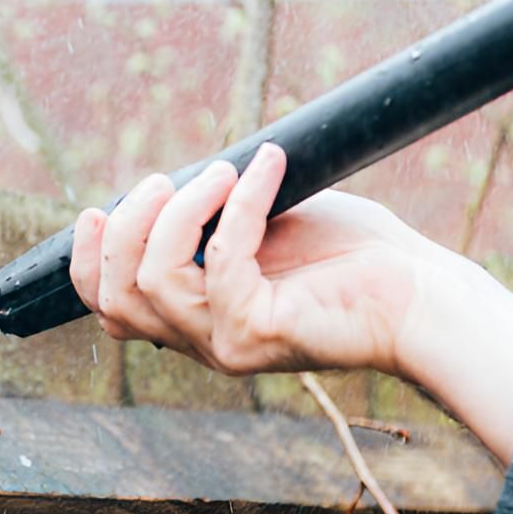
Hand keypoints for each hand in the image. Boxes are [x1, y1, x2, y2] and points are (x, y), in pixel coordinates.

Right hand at [69, 143, 512, 463]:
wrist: (424, 295)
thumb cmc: (355, 256)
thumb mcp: (265, 224)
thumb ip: (213, 214)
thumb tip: (175, 178)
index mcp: (196, 322)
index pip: (110, 309)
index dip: (88, 262)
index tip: (95, 210)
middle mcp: (203, 343)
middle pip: (116, 297)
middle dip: (125, 228)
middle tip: (165, 180)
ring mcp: (228, 345)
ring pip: (154, 280)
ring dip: (178, 211)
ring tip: (223, 170)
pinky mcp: (259, 335)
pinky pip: (223, 259)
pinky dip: (240, 203)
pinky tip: (268, 168)